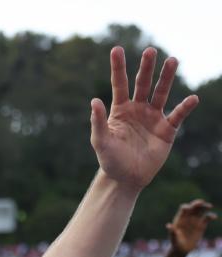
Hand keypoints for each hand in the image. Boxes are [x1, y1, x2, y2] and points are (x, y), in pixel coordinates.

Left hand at [90, 47, 198, 189]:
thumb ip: (98, 121)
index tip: (116, 49)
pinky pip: (177, 115)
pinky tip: (191, 99)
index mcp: (120, 110)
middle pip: (143, 84)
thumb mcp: (100, 141)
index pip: (119, 84)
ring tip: (172, 60)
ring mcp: (153, 118)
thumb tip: (94, 100)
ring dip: (167, 77)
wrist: (126, 178)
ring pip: (162, 93)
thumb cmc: (110, 160)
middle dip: (146, 68)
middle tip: (150, 51)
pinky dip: (185, 107)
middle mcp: (138, 109)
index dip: (118, 67)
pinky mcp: (167, 130)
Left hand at [167, 199, 215, 253]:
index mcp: (180, 218)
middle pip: (193, 207)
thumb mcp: (173, 238)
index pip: (184, 209)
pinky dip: (210, 216)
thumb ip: (172, 231)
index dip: (187, 207)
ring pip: (201, 211)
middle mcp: (188, 218)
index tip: (189, 208)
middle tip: (202, 202)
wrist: (182, 249)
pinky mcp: (202, 225)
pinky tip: (214, 217)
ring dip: (205, 207)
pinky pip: (207, 218)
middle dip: (197, 203)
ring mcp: (195, 221)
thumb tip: (168, 225)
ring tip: (209, 206)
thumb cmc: (175, 243)